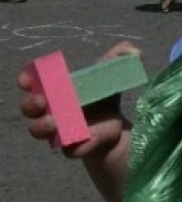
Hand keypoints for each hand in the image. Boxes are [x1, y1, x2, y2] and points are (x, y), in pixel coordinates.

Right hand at [17, 41, 136, 156]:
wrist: (115, 126)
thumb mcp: (109, 76)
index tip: (28, 80)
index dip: (25, 80)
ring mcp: (58, 129)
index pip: (30, 82)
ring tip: (55, 122)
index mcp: (54, 89)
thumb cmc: (102, 96)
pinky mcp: (74, 147)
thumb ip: (118, 60)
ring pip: (38, 130)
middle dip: (30, 104)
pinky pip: (69, 150)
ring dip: (42, 126)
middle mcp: (49, 109)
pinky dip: (76, 146)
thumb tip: (135, 51)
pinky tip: (87, 139)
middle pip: (29, 108)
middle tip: (42, 101)